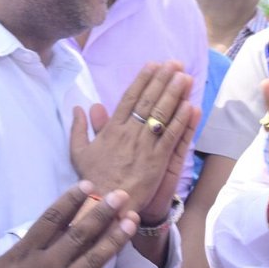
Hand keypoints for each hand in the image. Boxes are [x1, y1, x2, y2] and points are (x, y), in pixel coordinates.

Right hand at [0, 183, 140, 267]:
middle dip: (103, 212)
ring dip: (116, 239)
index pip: (52, 219)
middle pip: (81, 234)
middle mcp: (50, 265)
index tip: (87, 186)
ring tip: (133, 222)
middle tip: (122, 196)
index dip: (71, 200)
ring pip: (96, 259)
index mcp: (26, 253)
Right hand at [70, 62, 195, 217]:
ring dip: (174, 94)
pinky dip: (181, 121)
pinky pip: (171, 137)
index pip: (130, 98)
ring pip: (161, 114)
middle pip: (148, 101)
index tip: (153, 65)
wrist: (103, 203)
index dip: (143, 80)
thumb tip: (79, 107)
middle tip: (175, 63)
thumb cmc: (92, 179)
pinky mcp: (157, 160)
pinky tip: (190, 106)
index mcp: (112, 129)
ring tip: (185, 77)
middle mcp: (129, 133)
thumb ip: (79, 128)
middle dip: (162, 80)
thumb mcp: (78, 151)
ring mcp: (144, 146)